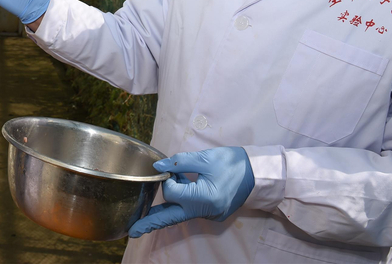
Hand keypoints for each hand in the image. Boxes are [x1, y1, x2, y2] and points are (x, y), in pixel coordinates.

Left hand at [128, 147, 254, 237]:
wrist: (259, 174)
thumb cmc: (233, 163)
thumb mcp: (205, 158)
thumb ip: (180, 163)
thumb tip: (158, 167)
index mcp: (203, 198)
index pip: (171, 193)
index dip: (167, 180)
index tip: (172, 170)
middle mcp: (205, 212)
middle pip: (171, 218)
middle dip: (150, 223)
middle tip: (132, 231)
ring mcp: (210, 216)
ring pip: (180, 212)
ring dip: (169, 204)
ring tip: (156, 201)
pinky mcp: (212, 214)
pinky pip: (191, 210)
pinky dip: (182, 201)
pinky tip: (182, 188)